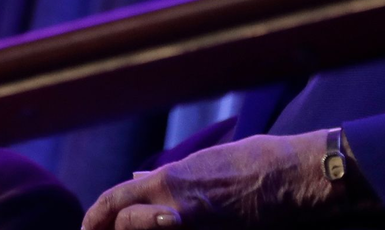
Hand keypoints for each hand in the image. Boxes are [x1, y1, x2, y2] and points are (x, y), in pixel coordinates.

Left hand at [83, 131, 337, 229]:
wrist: (294, 177)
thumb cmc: (256, 160)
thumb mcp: (205, 161)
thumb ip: (168, 176)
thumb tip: (138, 178)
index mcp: (170, 179)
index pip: (115, 201)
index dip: (96, 217)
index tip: (89, 227)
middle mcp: (174, 206)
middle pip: (124, 225)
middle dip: (114, 229)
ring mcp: (191, 226)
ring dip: (140, 229)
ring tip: (138, 228)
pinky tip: (170, 228)